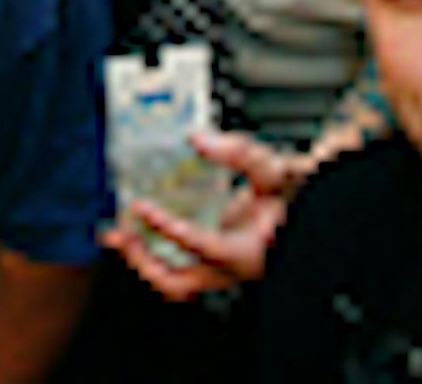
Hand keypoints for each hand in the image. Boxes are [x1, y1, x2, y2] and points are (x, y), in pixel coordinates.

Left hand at [100, 129, 309, 301]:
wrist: (304, 211)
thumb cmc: (293, 193)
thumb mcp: (272, 168)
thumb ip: (239, 153)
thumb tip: (197, 139)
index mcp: (251, 251)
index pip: (206, 248)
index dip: (171, 230)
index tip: (144, 208)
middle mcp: (232, 268)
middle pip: (179, 283)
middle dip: (143, 261)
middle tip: (119, 233)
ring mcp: (219, 270)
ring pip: (173, 282)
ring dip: (141, 260)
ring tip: (116, 235)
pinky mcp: (210, 263)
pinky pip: (175, 267)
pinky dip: (152, 252)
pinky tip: (134, 231)